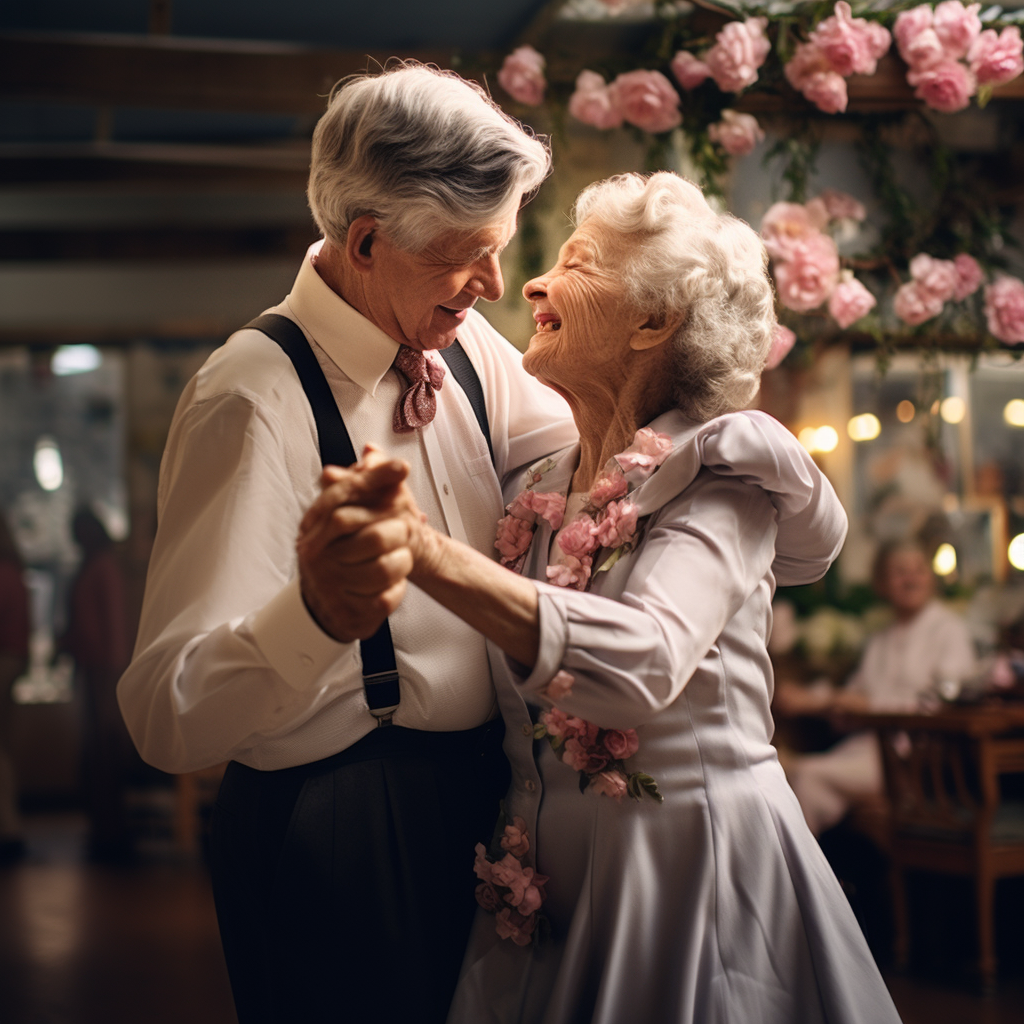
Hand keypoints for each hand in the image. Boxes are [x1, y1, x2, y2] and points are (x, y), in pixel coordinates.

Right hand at [296, 445, 415, 642]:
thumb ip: (363, 484)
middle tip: (409, 530)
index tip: (402, 467)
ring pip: (382, 570)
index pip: (342, 495)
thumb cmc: (342, 555)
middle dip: (398, 532)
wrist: (329, 608)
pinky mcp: (346, 612)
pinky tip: (395, 583)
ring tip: (403, 558)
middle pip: (369, 534)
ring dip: (402, 563)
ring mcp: (328, 585)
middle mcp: (315, 554)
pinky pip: (384, 599)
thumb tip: (373, 452)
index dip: (374, 478)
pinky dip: (397, 590)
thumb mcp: (349, 516)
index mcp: (314, 526)